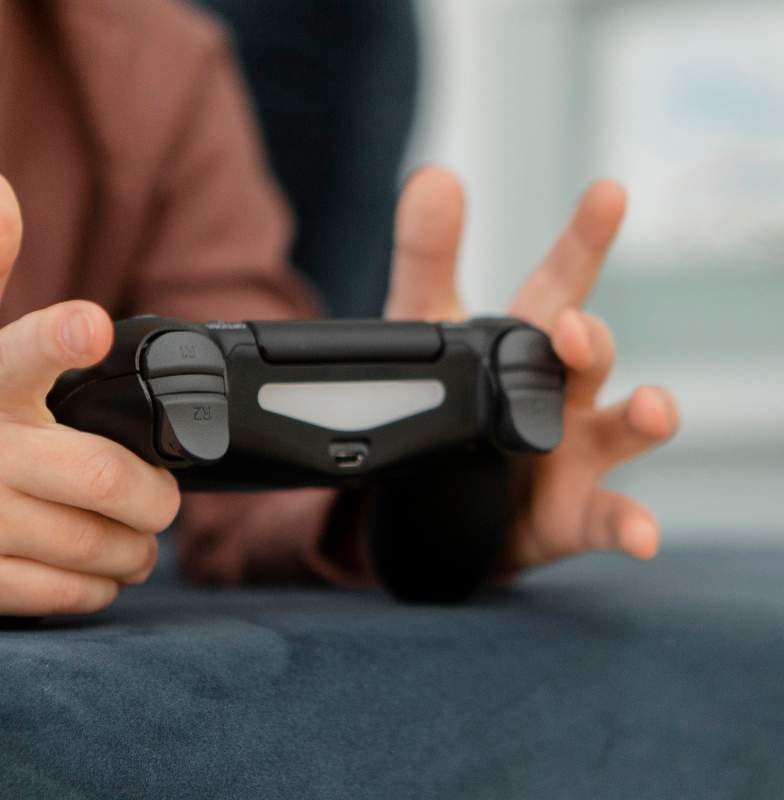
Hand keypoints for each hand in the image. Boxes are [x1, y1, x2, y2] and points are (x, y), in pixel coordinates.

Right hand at [0, 171, 179, 617]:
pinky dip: (101, 584)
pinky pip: (69, 596)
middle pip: (102, 479)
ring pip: (97, 545)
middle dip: (154, 494)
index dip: (60, 337)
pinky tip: (93, 565)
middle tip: (157, 493)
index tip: (90, 324)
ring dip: (135, 543)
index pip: (18, 354)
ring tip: (129, 529)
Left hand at [384, 167, 678, 570]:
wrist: (428, 505)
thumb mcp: (423, 330)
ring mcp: (575, 456)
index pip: (563, 282)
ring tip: (653, 407)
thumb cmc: (448, 404)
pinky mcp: (568, 517)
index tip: (607, 192)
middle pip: (591, 358)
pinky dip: (628, 526)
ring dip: (643, 418)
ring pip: (620, 431)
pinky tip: (643, 535)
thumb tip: (433, 175)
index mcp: (530, 344)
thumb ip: (426, 258)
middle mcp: (565, 394)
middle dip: (589, 341)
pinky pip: (606, 520)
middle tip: (573, 329)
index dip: (584, 239)